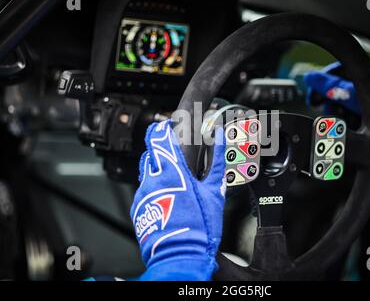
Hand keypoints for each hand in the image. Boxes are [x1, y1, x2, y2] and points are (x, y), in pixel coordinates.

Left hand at [130, 120, 225, 280]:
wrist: (180, 255)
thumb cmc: (199, 226)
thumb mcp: (214, 191)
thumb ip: (217, 161)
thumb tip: (220, 137)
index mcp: (172, 171)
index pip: (159, 137)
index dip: (163, 128)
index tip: (168, 126)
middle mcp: (153, 179)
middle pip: (151, 153)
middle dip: (162, 151)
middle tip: (177, 158)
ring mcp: (143, 193)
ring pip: (146, 172)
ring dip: (158, 171)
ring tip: (175, 184)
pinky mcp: (138, 207)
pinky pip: (144, 190)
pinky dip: (154, 189)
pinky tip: (168, 200)